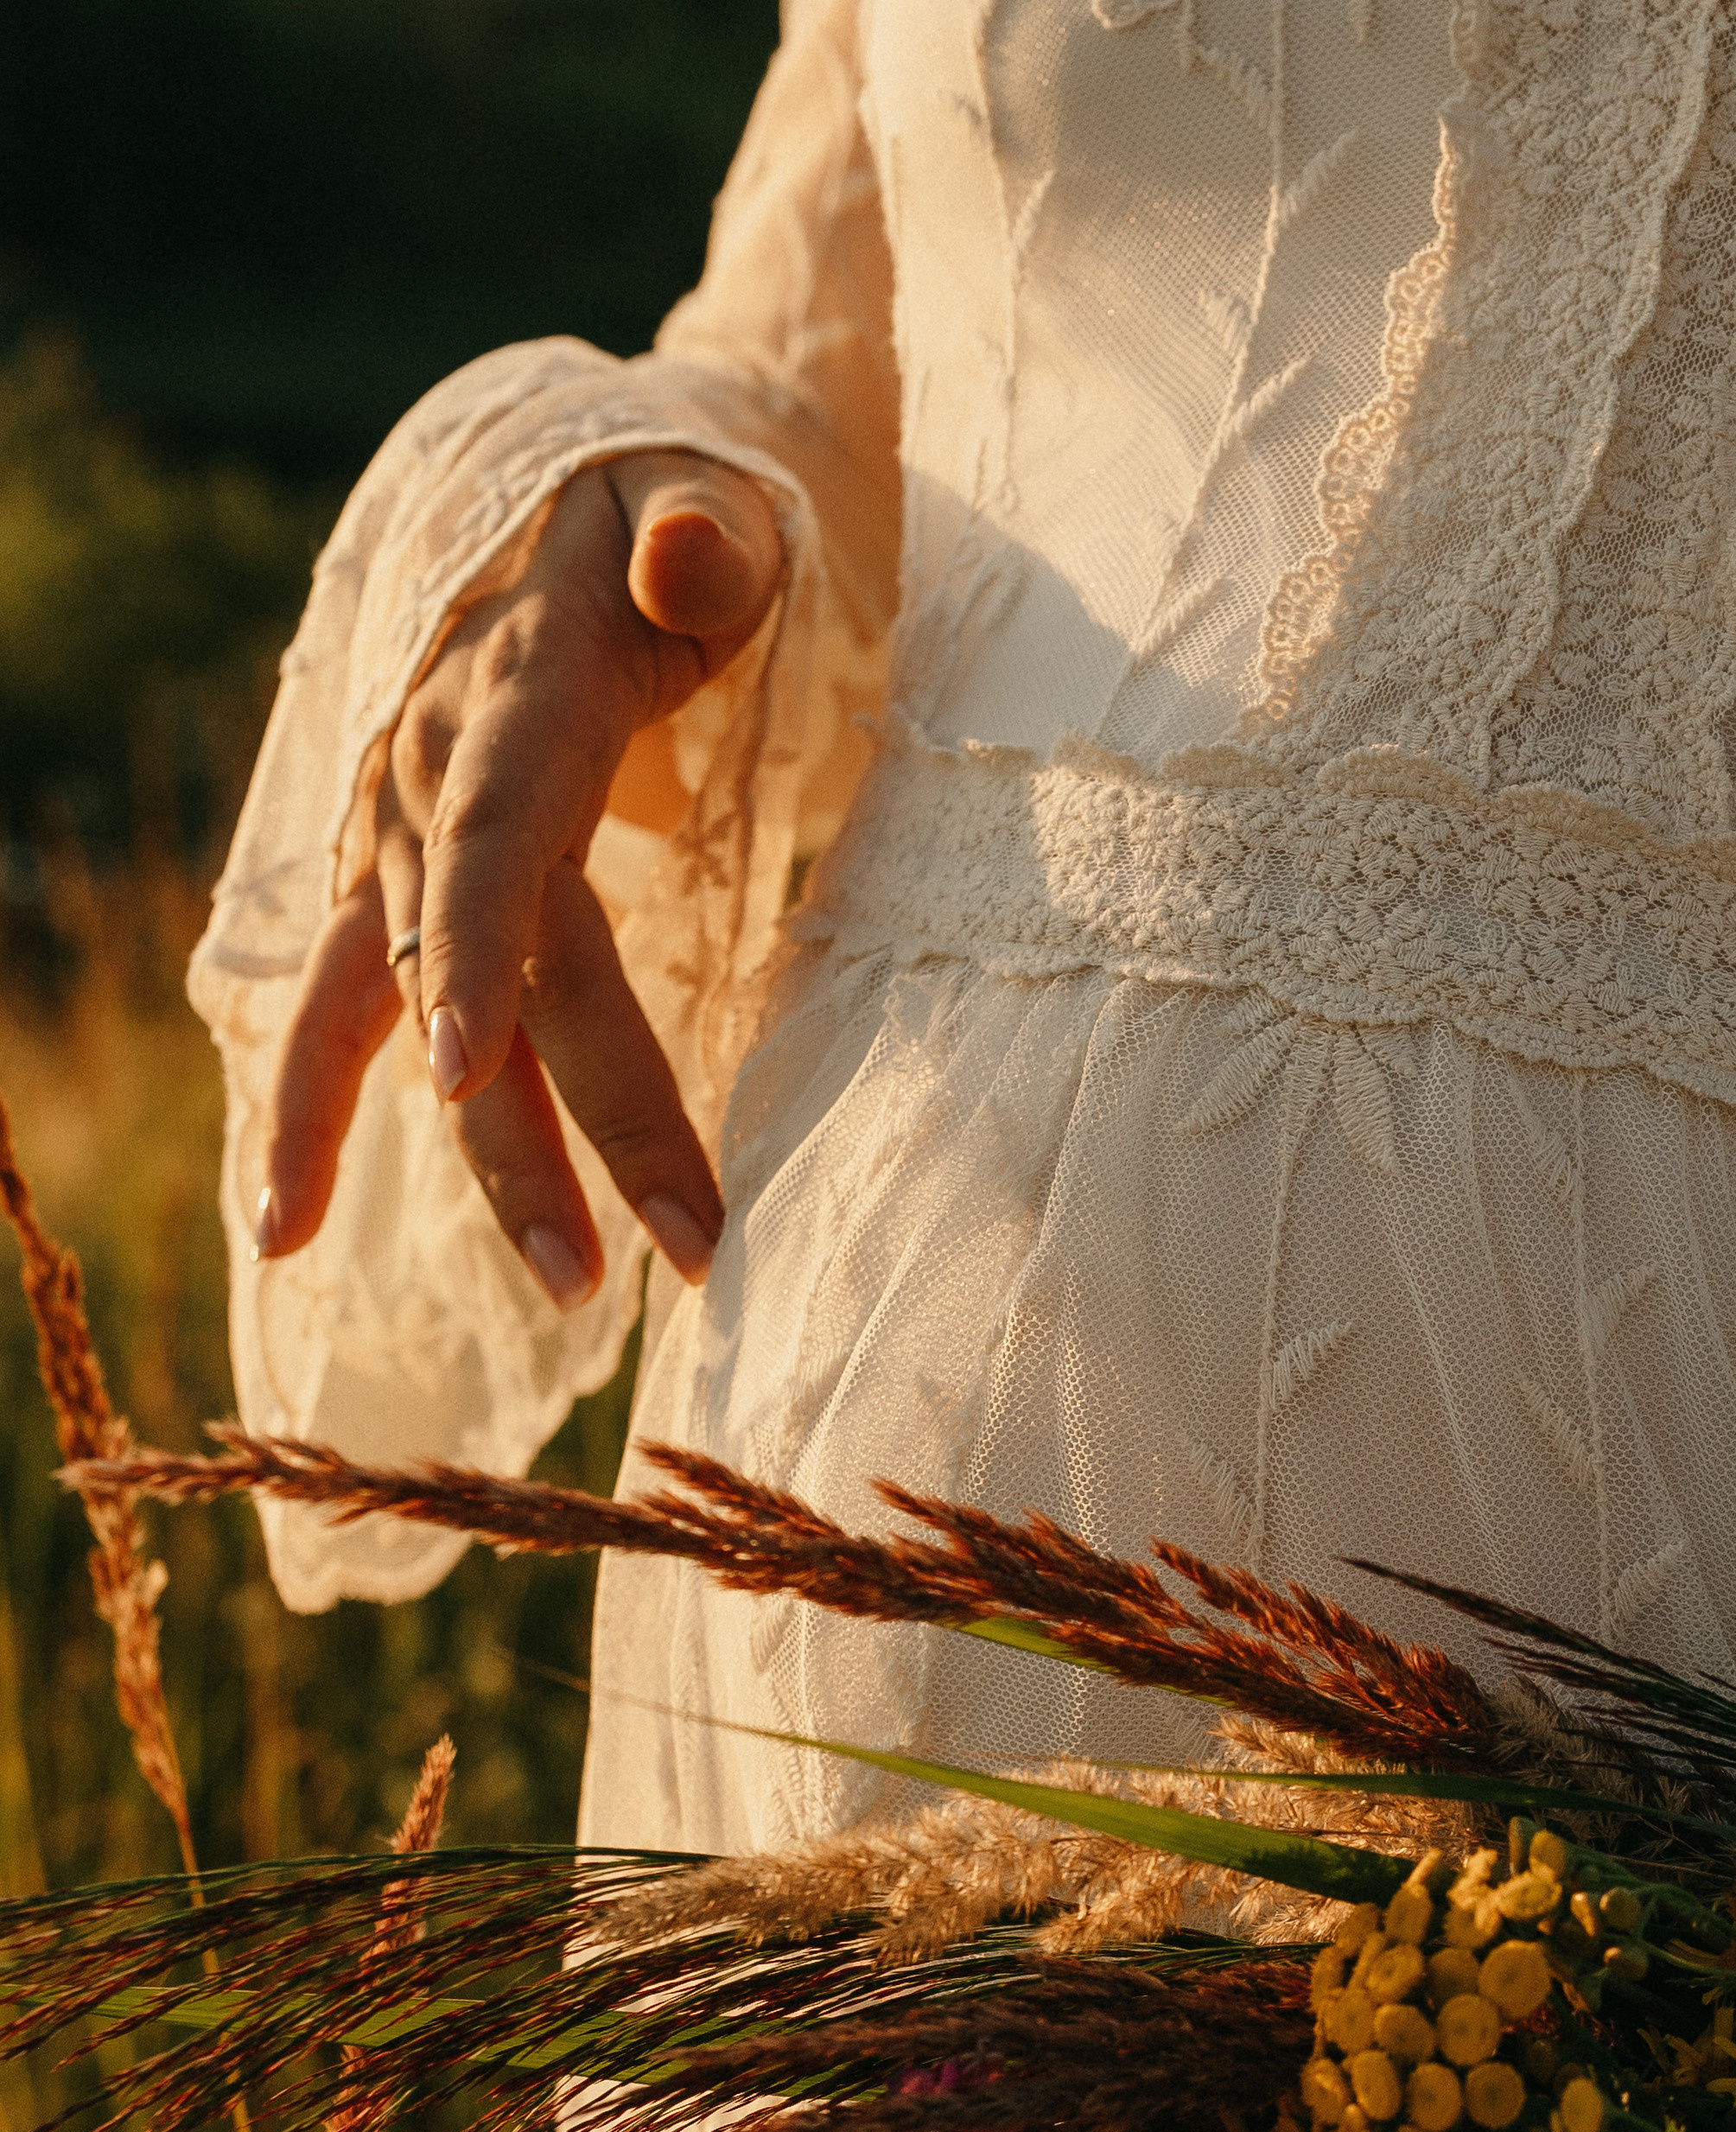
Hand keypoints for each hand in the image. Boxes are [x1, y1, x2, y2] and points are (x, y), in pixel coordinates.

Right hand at [252, 449, 784, 1304]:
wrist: (571, 509)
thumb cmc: (666, 524)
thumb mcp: (702, 502)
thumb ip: (701, 536)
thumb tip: (682, 556)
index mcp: (518, 693)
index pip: (498, 831)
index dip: (474, 946)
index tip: (472, 1065)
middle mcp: (433, 778)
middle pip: (490, 972)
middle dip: (553, 1126)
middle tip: (629, 1265)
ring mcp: (398, 838)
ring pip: (396, 1012)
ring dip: (458, 1157)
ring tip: (474, 1279)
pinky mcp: (388, 885)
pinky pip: (341, 1010)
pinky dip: (309, 1115)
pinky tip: (285, 1233)